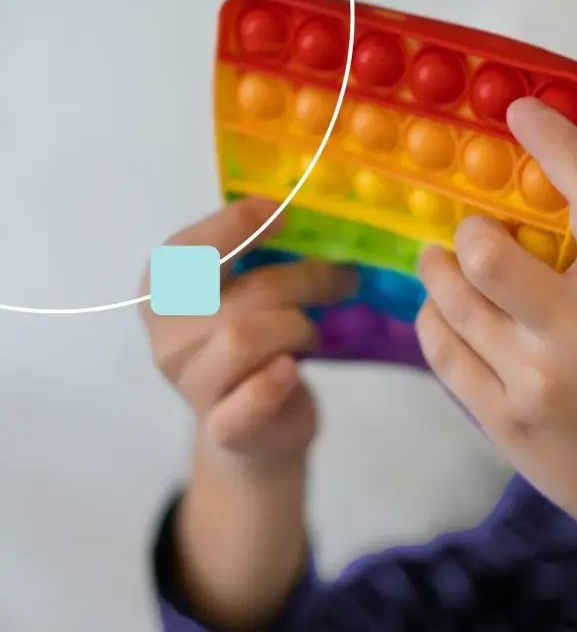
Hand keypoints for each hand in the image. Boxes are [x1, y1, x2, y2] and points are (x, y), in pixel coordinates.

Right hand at [139, 199, 357, 468]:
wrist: (255, 430)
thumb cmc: (256, 344)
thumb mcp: (248, 295)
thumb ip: (262, 259)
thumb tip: (314, 215)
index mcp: (164, 291)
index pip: (188, 250)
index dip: (236, 225)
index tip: (283, 212)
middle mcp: (169, 337)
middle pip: (243, 293)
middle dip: (306, 279)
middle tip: (345, 277)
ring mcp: (192, 385)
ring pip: (246, 336)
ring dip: (299, 327)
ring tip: (314, 333)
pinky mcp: (224, 428)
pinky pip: (246, 402)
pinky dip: (271, 384)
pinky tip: (291, 370)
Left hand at [415, 98, 576, 538]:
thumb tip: (535, 214)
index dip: (555, 140)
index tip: (522, 112)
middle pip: (490, 249)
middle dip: (470, 229)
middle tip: (471, 229)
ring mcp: (539, 382)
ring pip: (453, 299)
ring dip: (438, 270)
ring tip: (440, 264)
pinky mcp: (506, 421)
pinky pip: (443, 351)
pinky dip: (435, 322)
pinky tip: (444, 315)